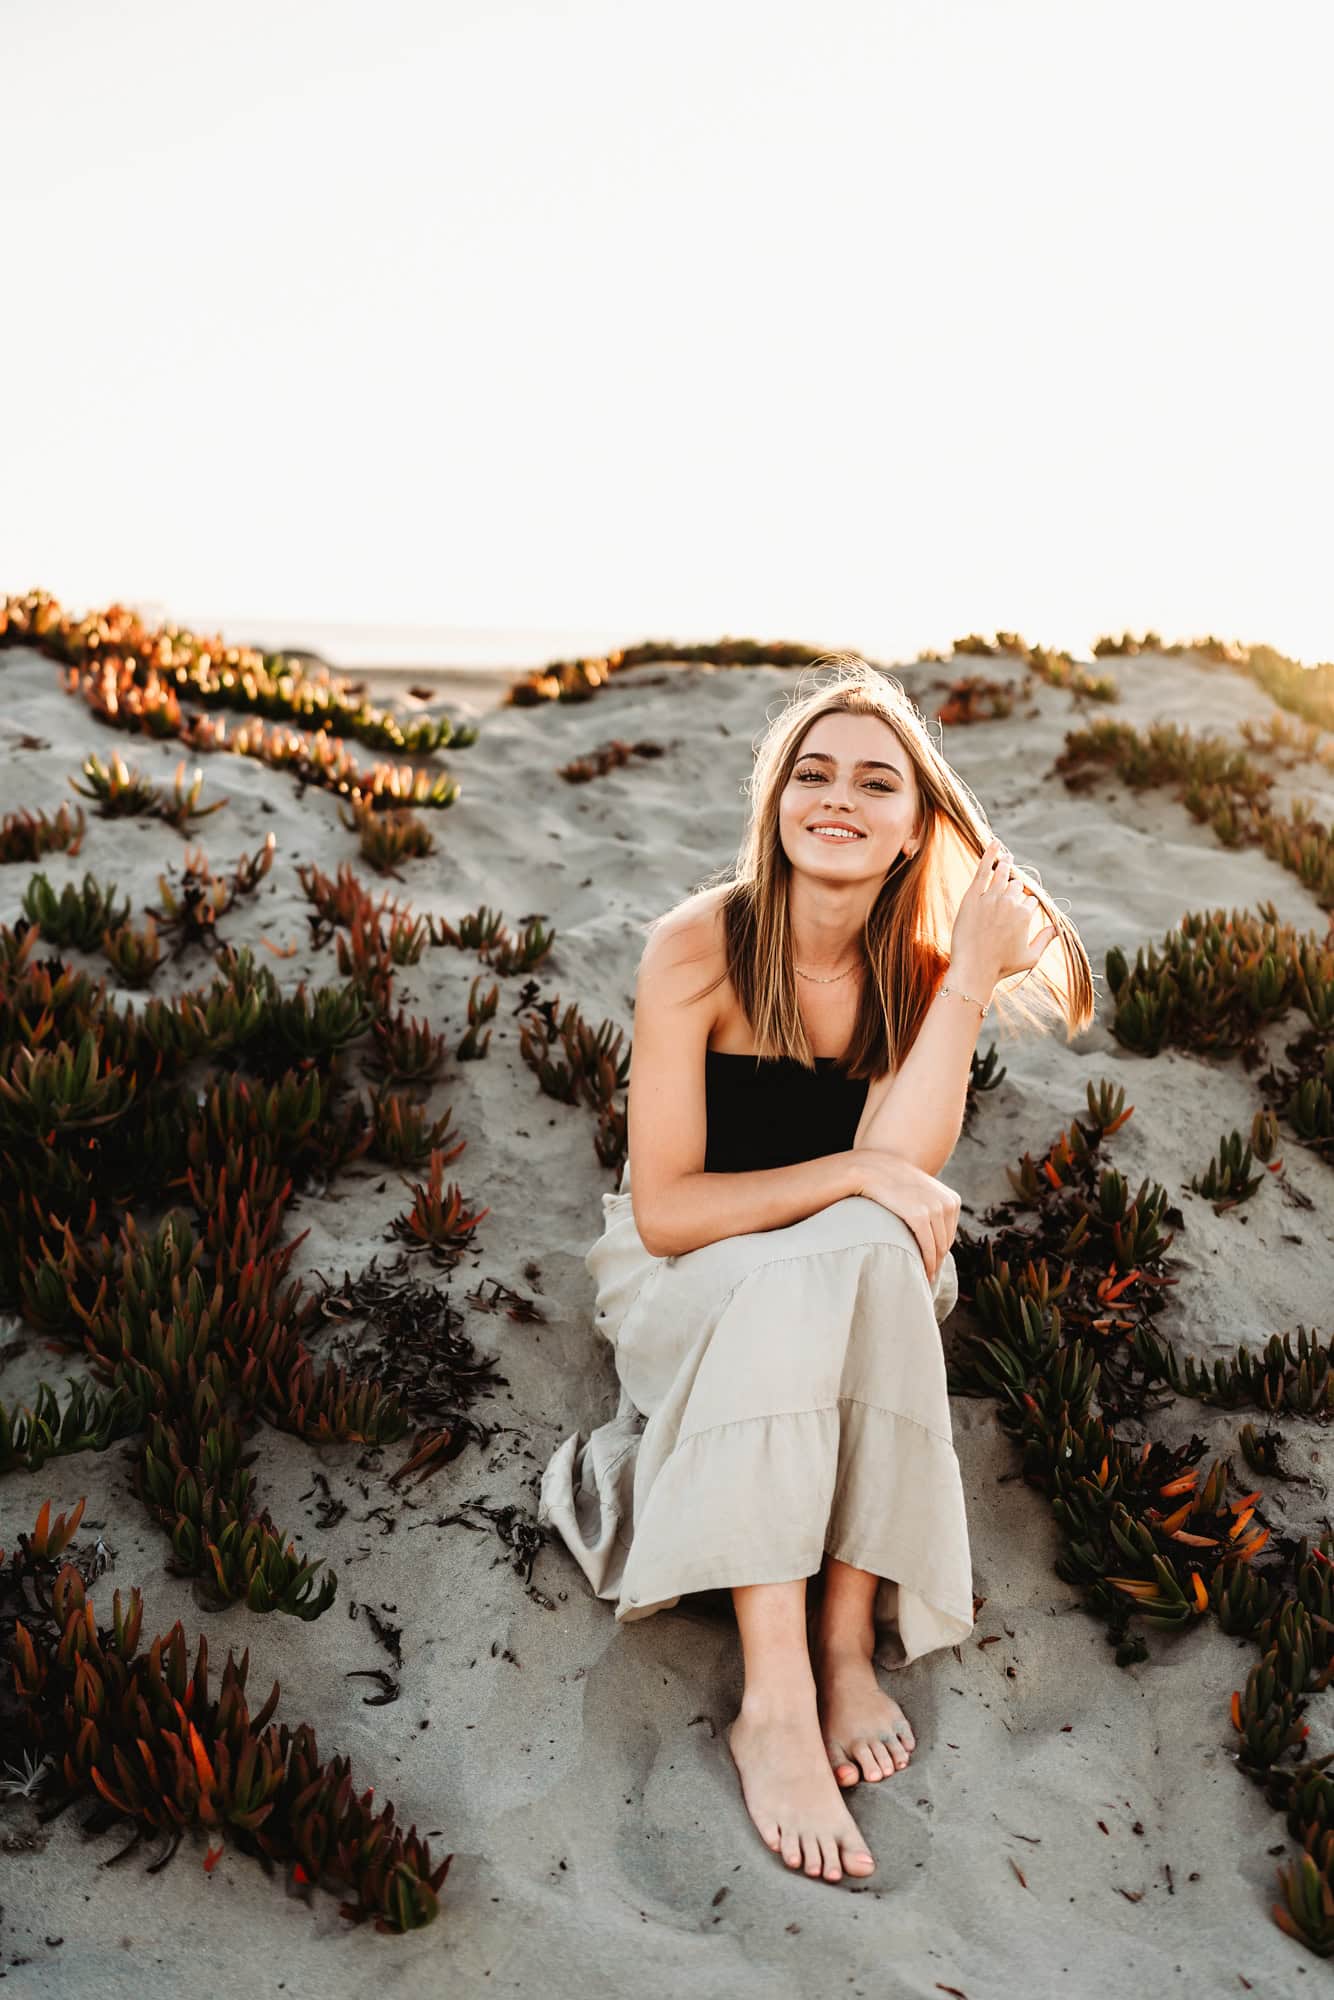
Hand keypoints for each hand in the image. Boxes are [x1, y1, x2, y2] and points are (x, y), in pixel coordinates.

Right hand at [845, 1147, 960, 1283]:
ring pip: (939, 1247)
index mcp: (952, 1199)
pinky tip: (922, 1272)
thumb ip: (932, 1207)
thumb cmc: (893, 1183)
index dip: (941, 1249)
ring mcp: (934, 1208)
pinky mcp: (920, 1215)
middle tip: (928, 1275)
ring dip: (932, 1264)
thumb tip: (934, 1231)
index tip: (931, 1262)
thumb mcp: (921, 1191)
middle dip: (938, 1259)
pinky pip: (928, 1246)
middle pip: (947, 1242)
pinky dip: (927, 1262)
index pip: (951, 1233)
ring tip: (924, 1277)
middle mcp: (947, 1203)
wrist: (873, 1169)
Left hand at [948, 837, 1058, 988]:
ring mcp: (991, 898)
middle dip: (1016, 890)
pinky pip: (983, 870)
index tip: (1019, 914)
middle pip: (1017, 887)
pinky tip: (995, 843)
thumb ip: (1046, 939)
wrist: (973, 970)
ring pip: (1003, 874)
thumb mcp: (1031, 957)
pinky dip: (990, 854)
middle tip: (1008, 897)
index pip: (1030, 901)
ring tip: (1007, 861)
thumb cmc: (1002, 967)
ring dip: (1007, 866)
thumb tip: (1057, 927)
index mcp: (1026, 915)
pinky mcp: (973, 896)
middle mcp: (1010, 903)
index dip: (1025, 906)